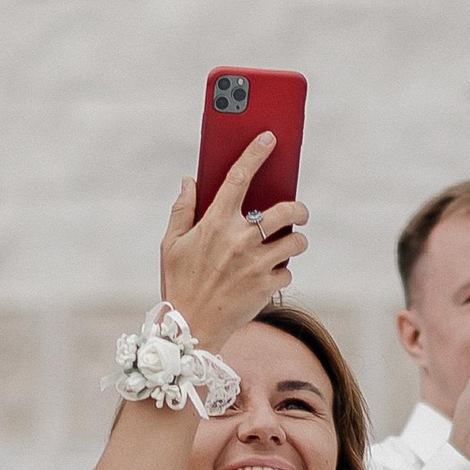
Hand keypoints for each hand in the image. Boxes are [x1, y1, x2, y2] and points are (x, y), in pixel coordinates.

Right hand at [159, 133, 307, 344]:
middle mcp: (239, 239)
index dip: (256, 153)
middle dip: (299, 208)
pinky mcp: (267, 286)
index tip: (269, 138)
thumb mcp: (170, 246)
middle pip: (286, 209)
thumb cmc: (178, 284)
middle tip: (298, 212)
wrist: (188, 330)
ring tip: (285, 246)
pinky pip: (288, 271)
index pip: (239, 177)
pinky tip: (267, 277)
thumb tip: (189, 181)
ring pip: (296, 241)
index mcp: (215, 223)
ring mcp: (256, 263)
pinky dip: (281, 273)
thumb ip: (182, 210)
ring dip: (295, 241)